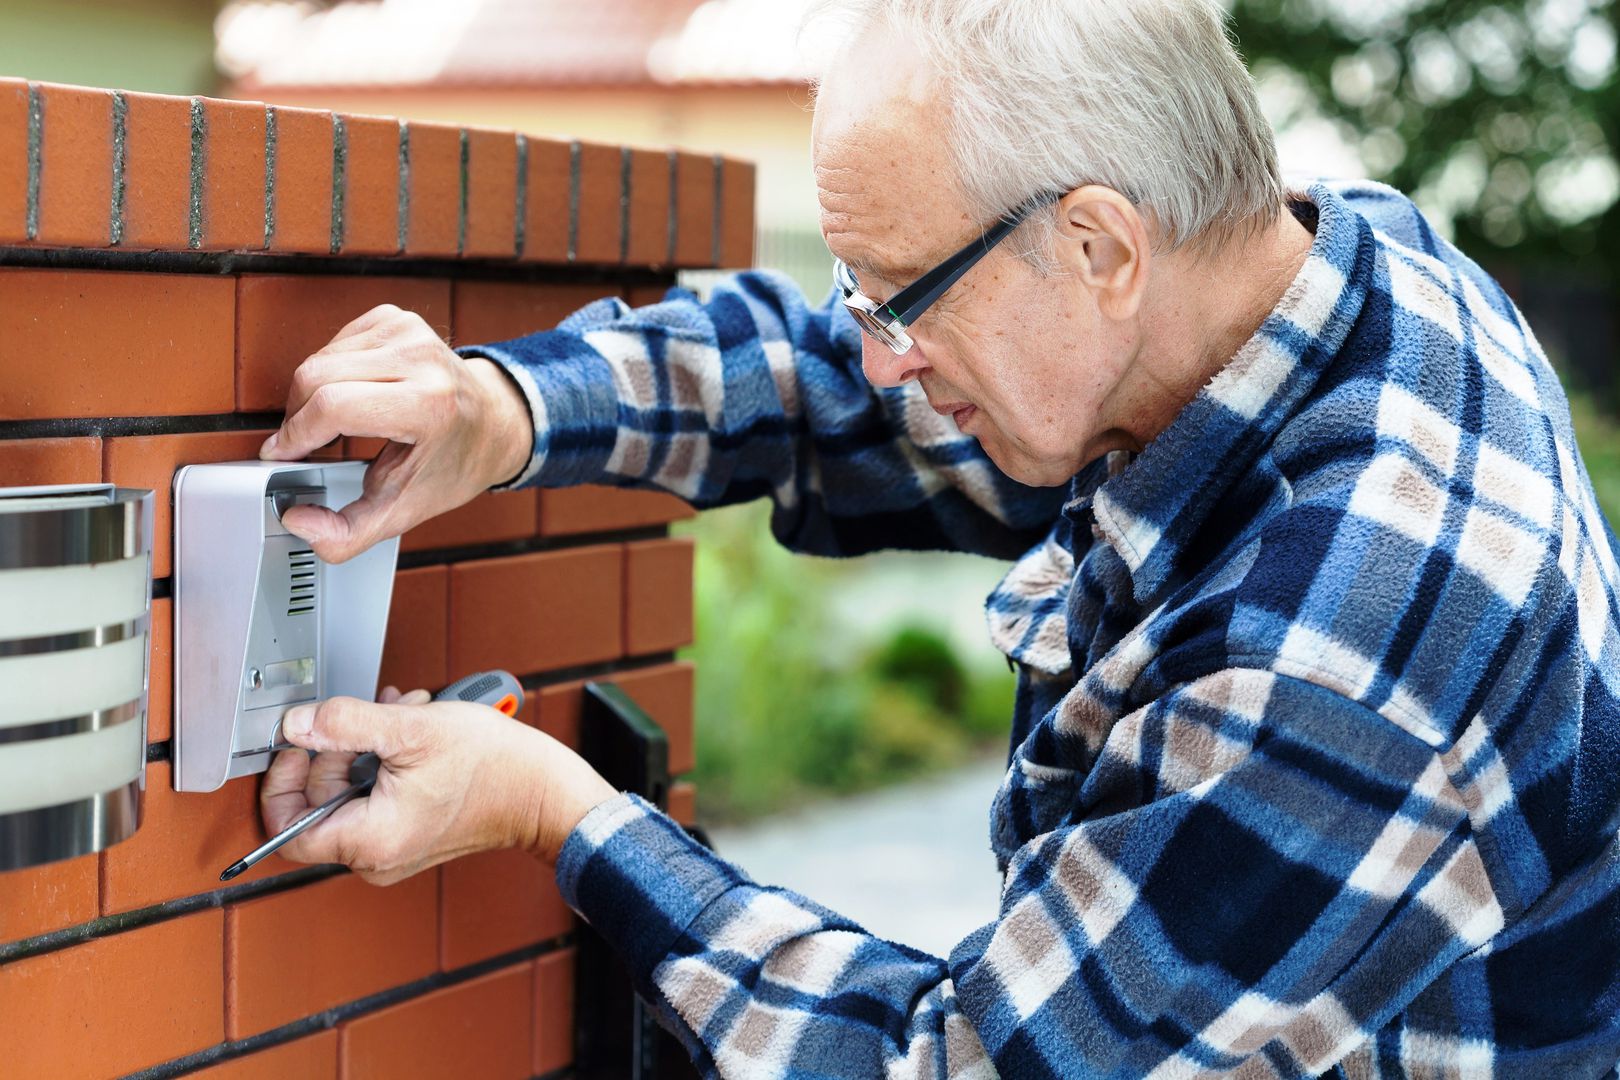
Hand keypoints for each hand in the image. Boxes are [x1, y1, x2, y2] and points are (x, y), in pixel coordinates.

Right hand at [259, 304, 533, 562]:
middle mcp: (421, 360)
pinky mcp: (397, 318)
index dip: (296, 434)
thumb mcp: (405, 511)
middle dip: (297, 417)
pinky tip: (351, 393)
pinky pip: (335, 342)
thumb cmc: (454, 466)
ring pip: (319, 358)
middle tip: (302, 445)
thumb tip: (298, 521)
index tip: (281, 455)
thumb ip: (349, 532)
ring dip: (310, 395)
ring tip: (331, 425)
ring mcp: (409, 332)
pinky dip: (329, 372)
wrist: (494, 424)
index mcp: (429, 405)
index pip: (335, 406)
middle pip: (316, 377)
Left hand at [260, 686, 620, 884]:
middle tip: (362, 720)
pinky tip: (410, 732)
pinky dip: (385, 763)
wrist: (545, 791)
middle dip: (337, 750)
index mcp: (368, 841)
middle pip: (318, 804)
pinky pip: (377, 799)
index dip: (282, 781)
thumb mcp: (411, 729)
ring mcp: (394, 849)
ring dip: (366, 748)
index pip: (284, 828)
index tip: (297, 745)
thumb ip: (344, 724)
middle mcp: (376, 857)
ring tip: (399, 716)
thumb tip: (295, 723)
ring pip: (350, 795)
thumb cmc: (493, 768)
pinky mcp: (411, 835)